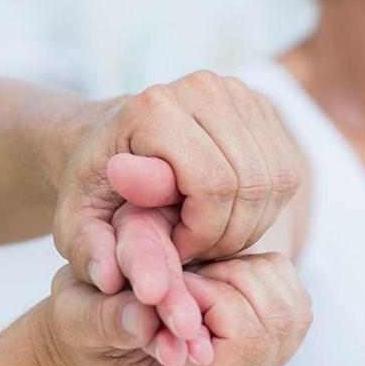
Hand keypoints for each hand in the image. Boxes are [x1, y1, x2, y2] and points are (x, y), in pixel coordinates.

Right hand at [40, 253, 312, 365]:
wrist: (100, 325)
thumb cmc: (86, 322)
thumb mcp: (76, 314)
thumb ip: (105, 319)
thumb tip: (145, 320)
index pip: (244, 344)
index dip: (216, 297)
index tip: (177, 278)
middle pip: (274, 325)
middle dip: (234, 281)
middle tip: (188, 271)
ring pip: (289, 309)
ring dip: (249, 274)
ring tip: (200, 274)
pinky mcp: (273, 348)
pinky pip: (293, 297)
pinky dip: (262, 273)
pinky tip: (220, 275)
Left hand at [52, 71, 301, 339]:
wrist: (110, 142)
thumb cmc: (96, 187)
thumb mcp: (77, 225)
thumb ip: (91, 252)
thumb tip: (112, 279)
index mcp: (154, 108)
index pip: (213, 186)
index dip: (202, 234)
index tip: (173, 248)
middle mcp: (203, 87)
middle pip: (251, 183)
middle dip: (228, 233)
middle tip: (195, 248)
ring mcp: (239, 92)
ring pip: (276, 179)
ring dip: (250, 223)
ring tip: (208, 233)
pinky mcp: (263, 106)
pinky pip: (287, 172)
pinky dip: (264, 208)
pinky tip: (227, 215)